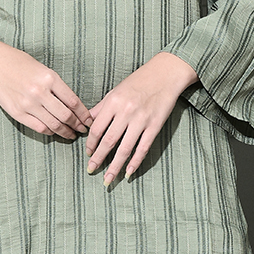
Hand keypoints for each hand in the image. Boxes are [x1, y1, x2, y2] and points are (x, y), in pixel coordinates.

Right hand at [0, 36, 92, 139]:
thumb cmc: (20, 63)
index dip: (84, 114)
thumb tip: (74, 106)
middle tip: (83, 130)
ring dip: (65, 132)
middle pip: (66, 116)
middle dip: (78, 125)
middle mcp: (40, 92)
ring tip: (71, 134)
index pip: (73, 102)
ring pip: (54, 124)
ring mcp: (28, 104)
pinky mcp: (17, 113)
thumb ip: (57, 86)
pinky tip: (55, 132)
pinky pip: (39, 127)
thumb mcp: (43, 69)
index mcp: (50, 78)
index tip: (89, 120)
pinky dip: (50, 131)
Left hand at [86, 52, 198, 184]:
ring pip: (125, 148)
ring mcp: (142, 120)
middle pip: (108, 141)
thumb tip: (87, 122)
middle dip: (98, 159)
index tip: (88, 153)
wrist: (166, 73)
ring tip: (108, 179)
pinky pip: (143, 148)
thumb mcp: (116, 90)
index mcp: (113, 102)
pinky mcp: (155, 126)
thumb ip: (102, 108)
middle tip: (91, 170)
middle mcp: (126, 112)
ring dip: (114, 166)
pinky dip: (135, 162)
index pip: (97, 128)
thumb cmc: (139, 81)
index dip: (91, 144)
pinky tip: (128, 172)